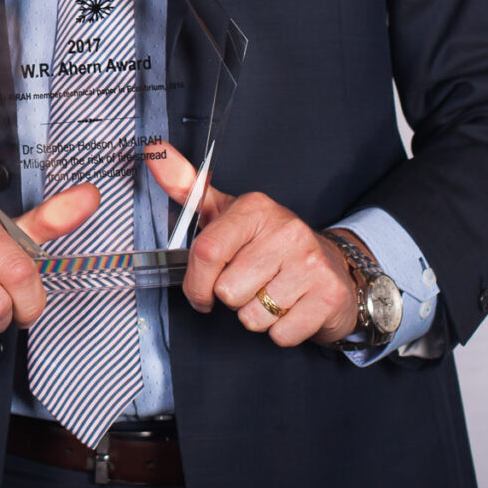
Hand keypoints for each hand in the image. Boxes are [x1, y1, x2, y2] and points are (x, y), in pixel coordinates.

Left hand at [145, 141, 358, 348]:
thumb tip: (154, 152)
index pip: (207, 252)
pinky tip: (291, 309)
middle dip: (232, 299)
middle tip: (250, 285)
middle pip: (227, 291)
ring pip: (253, 317)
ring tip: (271, 295)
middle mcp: (287, 231)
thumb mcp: (228, 213)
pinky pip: (281, 334)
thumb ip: (188, 187)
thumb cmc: (269, 244)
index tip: (200, 292)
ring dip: (256, 316)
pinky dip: (281, 331)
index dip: (196, 283)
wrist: (333, 268)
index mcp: (256, 209)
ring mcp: (310, 263)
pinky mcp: (328, 296)